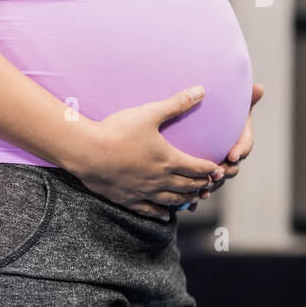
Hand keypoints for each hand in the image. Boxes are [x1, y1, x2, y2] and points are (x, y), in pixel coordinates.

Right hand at [67, 85, 222, 220]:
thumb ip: (176, 104)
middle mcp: (159, 179)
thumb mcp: (149, 113)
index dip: (210, 169)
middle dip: (201, 185)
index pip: (197, 168)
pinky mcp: (127, 198)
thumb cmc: (117, 131)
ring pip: (171, 200)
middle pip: (187, 186)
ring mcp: (143, 191)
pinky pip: (148, 210)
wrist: (87, 152)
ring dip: (186, 199)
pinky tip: (166, 216)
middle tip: (210, 184)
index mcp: (168, 160)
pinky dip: (160, 213)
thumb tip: (201, 90)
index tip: (218, 169)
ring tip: (194, 198)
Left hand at [195, 82, 263, 206]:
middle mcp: (229, 157)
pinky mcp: (201, 176)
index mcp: (238, 141)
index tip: (233, 153)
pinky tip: (192, 204)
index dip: (240, 150)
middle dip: (225, 171)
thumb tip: (259, 87)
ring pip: (216, 180)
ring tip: (203, 190)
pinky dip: (197, 196)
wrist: (199, 126)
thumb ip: (244, 99)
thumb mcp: (231, 106)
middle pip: (231, 168)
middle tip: (217, 172)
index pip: (244, 146)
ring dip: (211, 186)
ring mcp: (216, 168)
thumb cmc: (218, 114)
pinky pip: (201, 188)